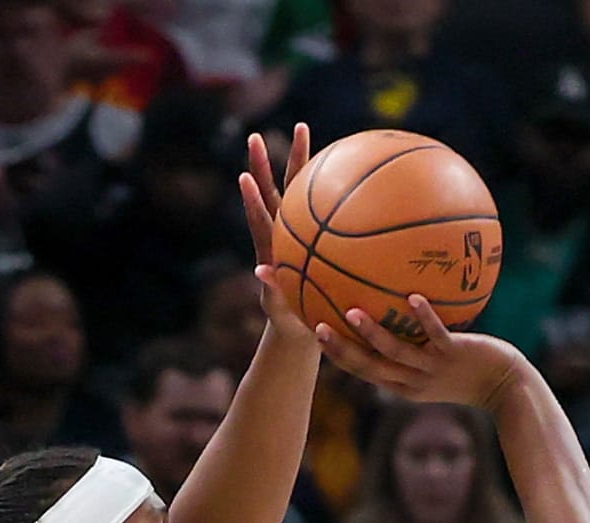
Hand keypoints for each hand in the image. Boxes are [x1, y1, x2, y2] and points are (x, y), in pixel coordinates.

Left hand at [244, 124, 318, 353]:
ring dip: (297, 160)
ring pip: (294, 190)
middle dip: (262, 164)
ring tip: (302, 127)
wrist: (299, 328)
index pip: (259, 220)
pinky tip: (345, 159)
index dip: (252, 200)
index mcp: (271, 251)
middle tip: (254, 137)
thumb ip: (272, 292)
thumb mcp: (282, 313)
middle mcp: (280, 234)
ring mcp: (295, 231)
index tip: (244, 176)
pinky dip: (327, 181)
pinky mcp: (312, 233)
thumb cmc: (292, 325)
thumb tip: (259, 270)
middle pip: (271, 192)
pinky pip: (321, 202)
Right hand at [311, 292, 523, 413]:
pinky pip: (435, 334)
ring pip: (396, 353)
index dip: (339, 356)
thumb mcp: (438, 363)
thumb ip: (418, 343)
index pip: (364, 371)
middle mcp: (413, 381)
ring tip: (353, 312)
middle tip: (319, 328)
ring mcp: (433, 369)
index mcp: (404, 385)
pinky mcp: (454, 355)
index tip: (318, 334)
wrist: (504, 387)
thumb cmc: (472, 371)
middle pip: (369, 367)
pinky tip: (413, 297)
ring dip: (372, 334)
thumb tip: (402, 308)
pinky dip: (423, 318)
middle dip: (342, 350)